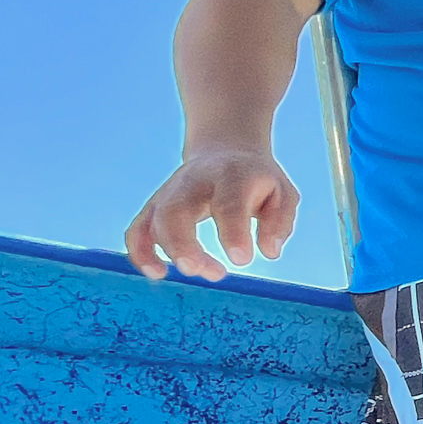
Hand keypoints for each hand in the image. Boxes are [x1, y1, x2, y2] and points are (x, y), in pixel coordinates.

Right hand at [124, 146, 299, 281]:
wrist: (225, 150)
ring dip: (170, 252)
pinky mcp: (155, 206)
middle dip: (184, 244)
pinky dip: (140, 252)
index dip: (233, 232)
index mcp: (231, 176)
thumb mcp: (282, 193)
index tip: (242, 259)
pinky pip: (138, 229)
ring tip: (195, 272)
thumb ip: (279, 221)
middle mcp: (194, 182)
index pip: (228, 203)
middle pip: (177, 209)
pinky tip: (157, 273)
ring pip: (155, 220)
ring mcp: (169, 192)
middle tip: (206, 271)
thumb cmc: (256, 180)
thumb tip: (269, 252)